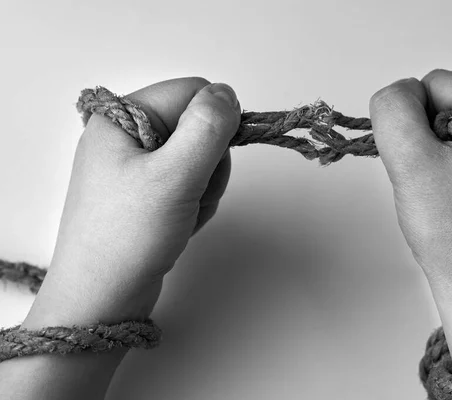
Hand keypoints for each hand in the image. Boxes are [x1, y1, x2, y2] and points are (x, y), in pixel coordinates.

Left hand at [23, 77, 240, 326]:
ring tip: (182, 214)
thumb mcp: (174, 175)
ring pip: (200, 158)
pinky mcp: (146, 192)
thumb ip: (207, 128)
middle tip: (190, 193)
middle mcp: (127, 135)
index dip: (216, 121)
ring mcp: (136, 166)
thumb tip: (227, 93)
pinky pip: (189, 182)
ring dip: (204, 188)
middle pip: (199, 126)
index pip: (191, 92)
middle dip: (209, 164)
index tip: (213, 160)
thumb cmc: (130, 234)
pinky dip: (195, 203)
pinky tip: (179, 224)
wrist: (102, 297)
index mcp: (121, 117)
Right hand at [369, 69, 451, 298]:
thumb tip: (398, 93)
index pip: (437, 83)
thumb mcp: (412, 164)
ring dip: (438, 160)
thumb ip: (394, 112)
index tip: (416, 162)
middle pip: (451, 107)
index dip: (411, 118)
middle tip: (429, 184)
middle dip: (426, 140)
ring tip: (443, 198)